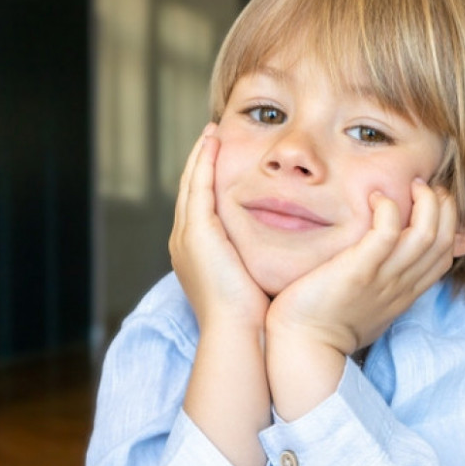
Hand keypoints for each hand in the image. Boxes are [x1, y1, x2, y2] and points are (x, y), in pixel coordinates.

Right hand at [170, 124, 269, 332]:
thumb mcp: (253, 281)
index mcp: (195, 255)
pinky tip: (212, 143)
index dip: (206, 182)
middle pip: (189, 191)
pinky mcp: (196, 231)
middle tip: (210, 136)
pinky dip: (203, 162)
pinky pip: (198, 186)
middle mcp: (183, 242)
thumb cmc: (253, 317)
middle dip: (199, 163)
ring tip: (210, 133)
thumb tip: (281, 252)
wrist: (238, 332)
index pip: (199, 208)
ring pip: (191, 184)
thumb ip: (259, 260)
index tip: (219, 161)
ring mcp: (186, 236)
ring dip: (199, 155)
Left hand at [264, 180, 456, 419]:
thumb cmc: (325, 324)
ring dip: (425, 201)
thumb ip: (378, 283)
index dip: (447, 223)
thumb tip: (377, 261)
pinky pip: (387, 233)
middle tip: (423, 185)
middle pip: (443, 240)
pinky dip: (388, 209)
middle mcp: (401, 285)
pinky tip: (375, 197)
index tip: (431, 203)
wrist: (303, 347)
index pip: (444, 254)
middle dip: (443, 205)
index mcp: (405, 292)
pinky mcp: (359, 271)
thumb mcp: (365, 304)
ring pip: (427, 234)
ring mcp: (383, 278)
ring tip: (410, 184)